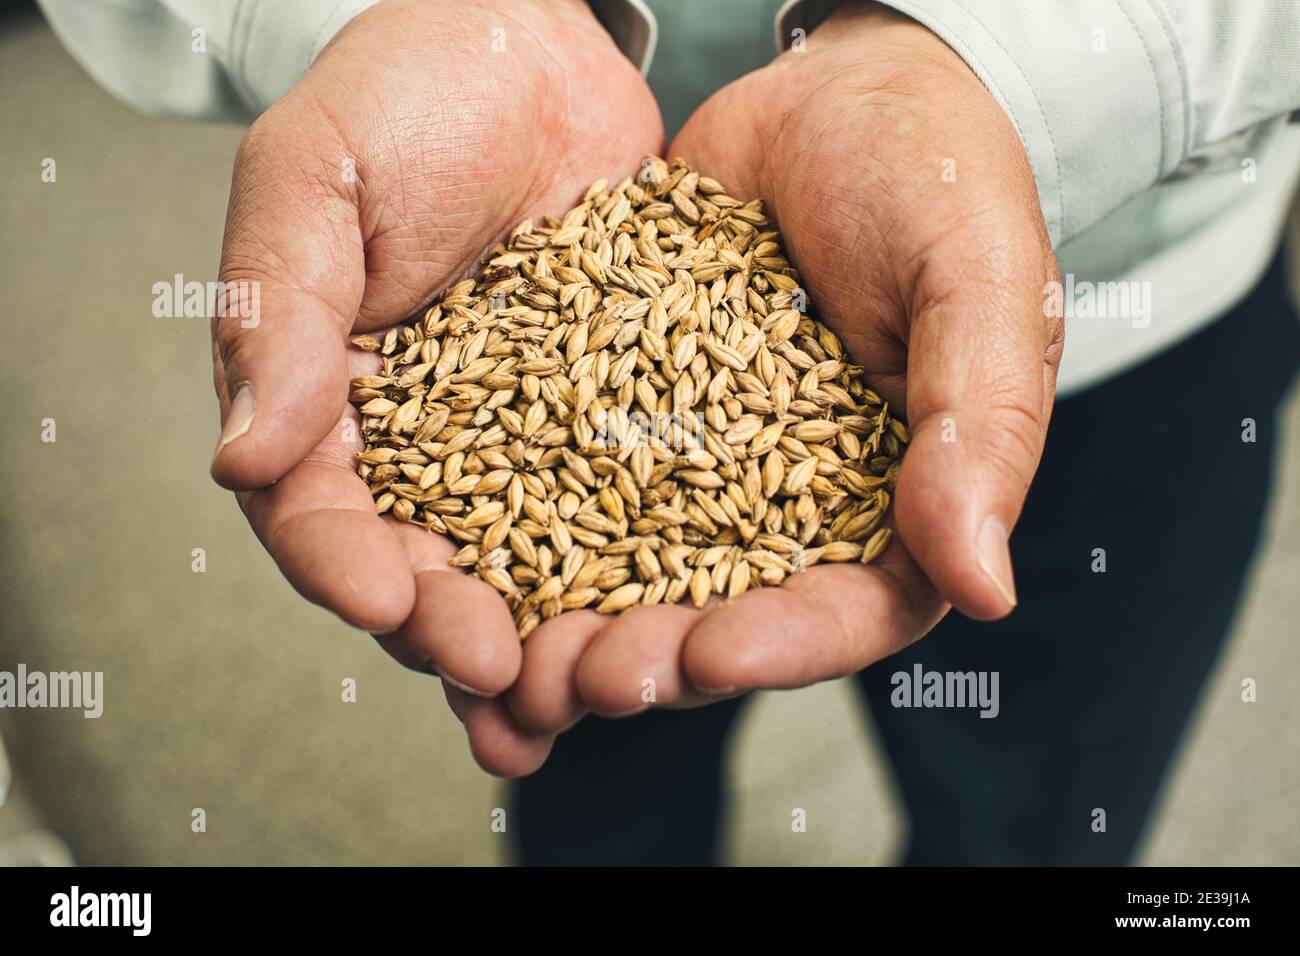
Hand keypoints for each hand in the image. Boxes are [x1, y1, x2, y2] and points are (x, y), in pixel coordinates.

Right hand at [209, 0, 661, 774]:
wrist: (533, 39)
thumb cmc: (407, 90)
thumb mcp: (315, 179)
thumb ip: (277, 311)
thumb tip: (244, 456)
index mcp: (332, 400)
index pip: (320, 511)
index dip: (348, 567)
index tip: (390, 602)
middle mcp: (427, 441)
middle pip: (430, 566)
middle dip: (458, 632)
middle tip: (502, 676)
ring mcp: (526, 440)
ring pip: (530, 566)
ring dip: (552, 641)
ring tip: (584, 697)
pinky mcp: (611, 419)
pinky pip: (627, 509)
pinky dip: (642, 574)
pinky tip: (668, 629)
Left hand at [503, 2, 1061, 751]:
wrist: (836, 92)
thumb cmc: (939, 174)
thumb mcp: (980, 287)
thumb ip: (984, 428)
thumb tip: (986, 586)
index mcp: (900, 500)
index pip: (850, 608)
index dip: (782, 646)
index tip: (708, 653)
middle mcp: (793, 502)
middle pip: (724, 614)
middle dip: (652, 656)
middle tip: (577, 679)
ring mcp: (703, 461)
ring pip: (634, 566)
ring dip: (570, 618)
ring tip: (503, 650)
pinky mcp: (629, 412)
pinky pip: (573, 473)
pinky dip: (520, 517)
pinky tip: (464, 549)